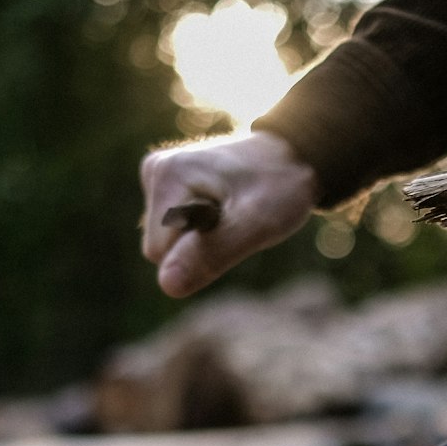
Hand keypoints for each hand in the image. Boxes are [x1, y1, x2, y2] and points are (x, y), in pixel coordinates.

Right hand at [139, 131, 319, 297]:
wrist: (290, 160)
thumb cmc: (279, 189)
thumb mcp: (257, 224)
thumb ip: (211, 254)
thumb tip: (167, 285)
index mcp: (168, 174)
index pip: (159, 252)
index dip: (200, 251)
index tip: (233, 220)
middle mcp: (155, 170)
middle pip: (158, 249)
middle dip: (198, 246)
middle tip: (234, 218)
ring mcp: (157, 177)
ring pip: (166, 243)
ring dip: (200, 240)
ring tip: (230, 209)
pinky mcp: (165, 186)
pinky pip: (172, 232)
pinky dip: (198, 230)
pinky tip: (221, 207)